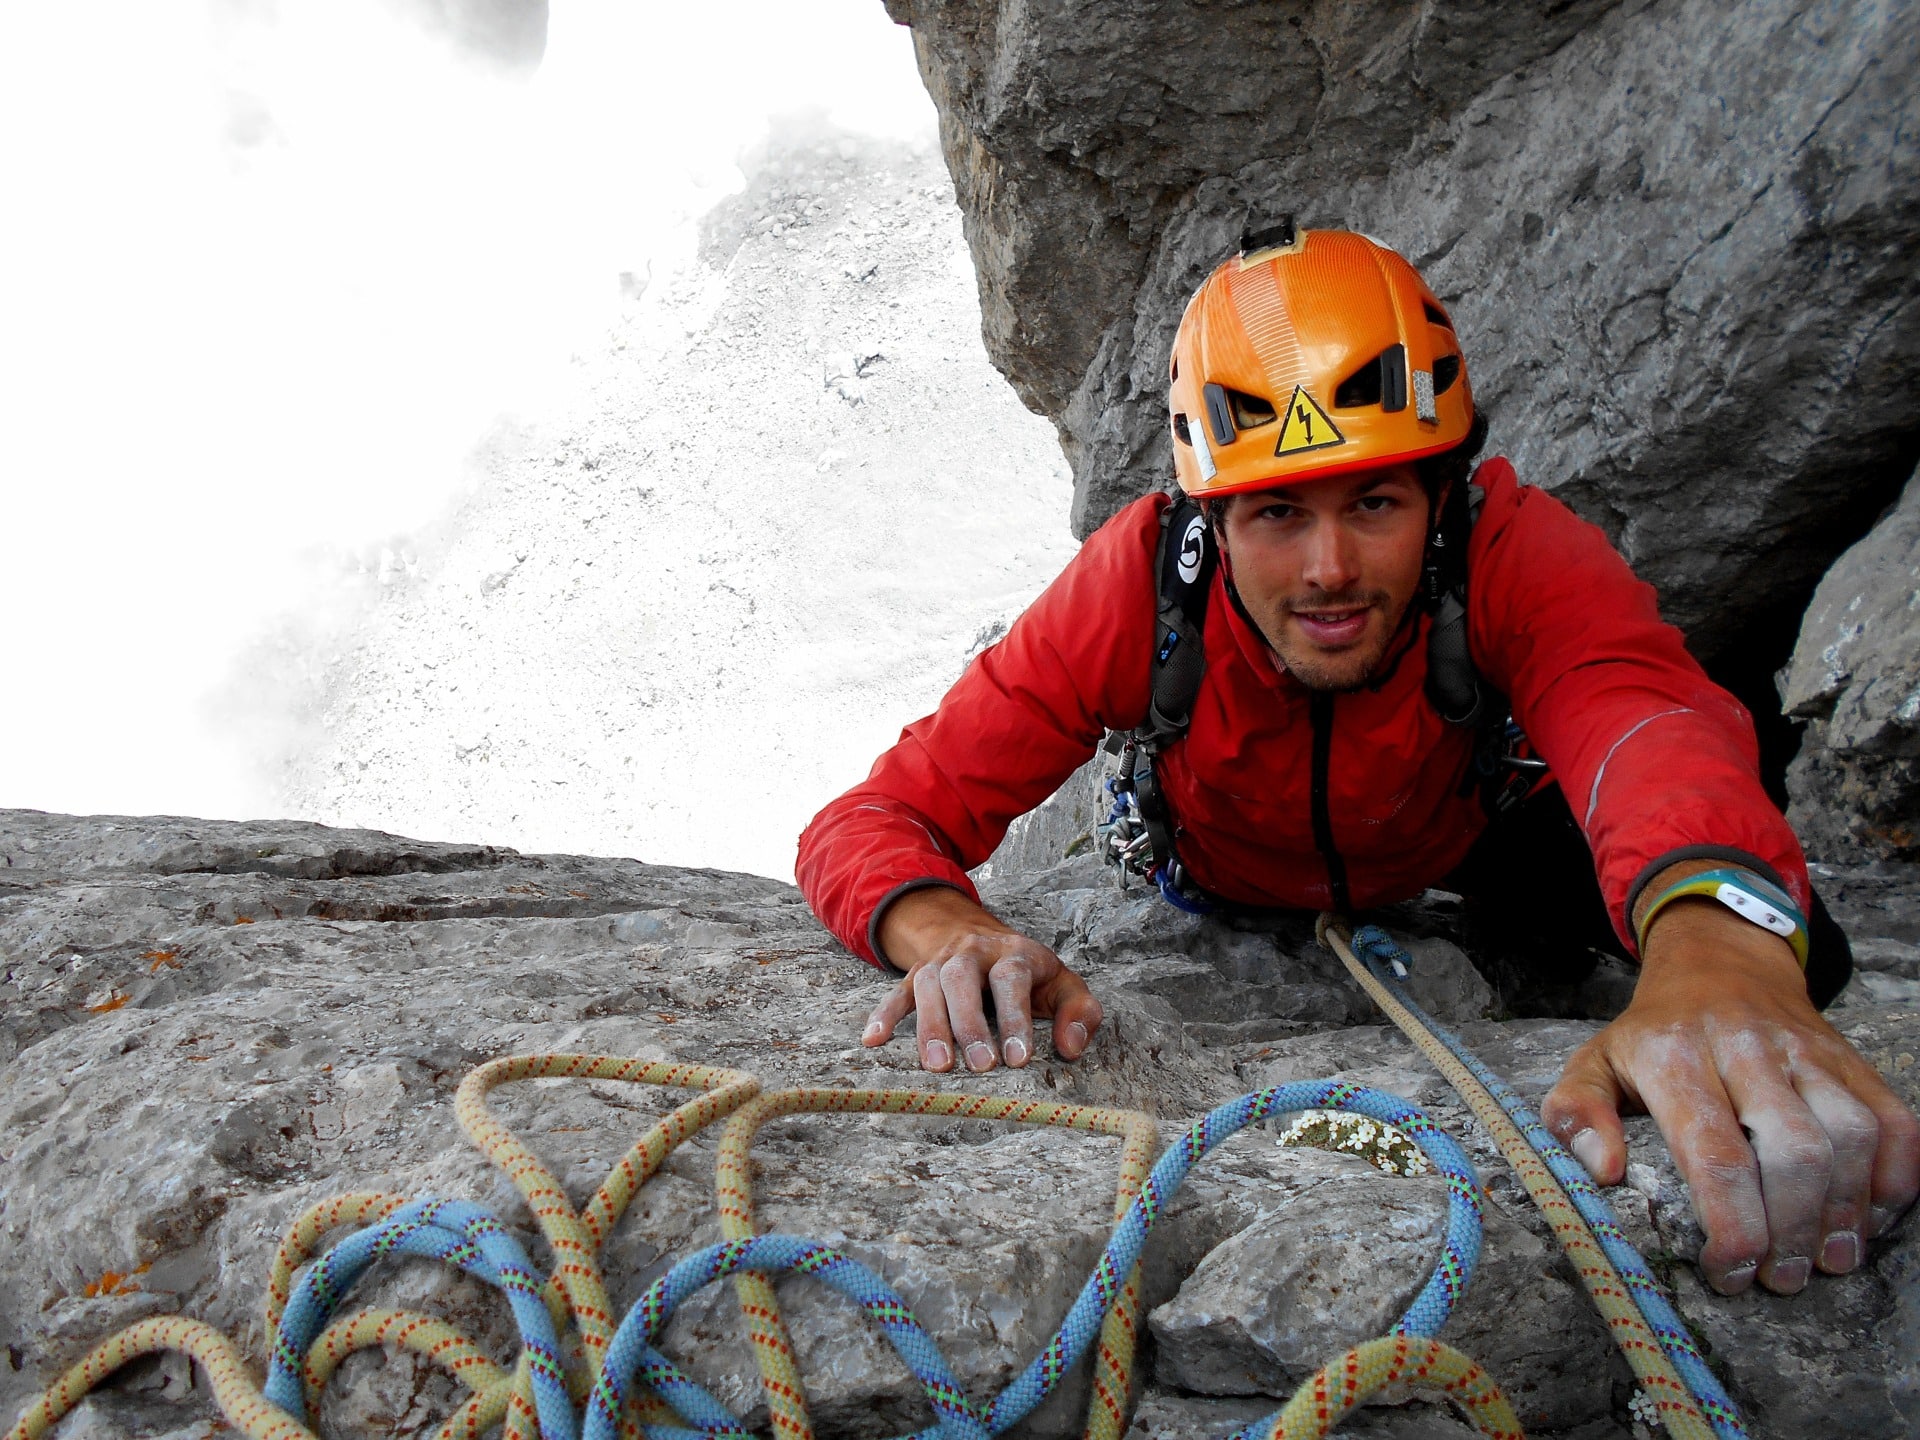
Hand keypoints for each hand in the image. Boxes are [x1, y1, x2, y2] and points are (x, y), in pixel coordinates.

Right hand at [863, 886, 1102, 1071]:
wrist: (980, 937)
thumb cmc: (1030, 975)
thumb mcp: (1064, 984)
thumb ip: (1080, 1012)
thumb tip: (1071, 1047)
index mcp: (1015, 953)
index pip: (1012, 978)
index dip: (1015, 1017)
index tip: (1018, 1058)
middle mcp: (974, 952)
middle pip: (963, 978)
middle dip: (970, 1023)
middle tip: (980, 1067)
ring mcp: (940, 962)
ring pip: (928, 984)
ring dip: (930, 1025)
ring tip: (938, 1067)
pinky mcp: (915, 976)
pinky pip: (896, 992)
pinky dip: (884, 1015)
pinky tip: (873, 1041)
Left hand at [1542, 898, 1919, 1294]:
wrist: (1718, 962)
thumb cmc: (1652, 1034)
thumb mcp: (1594, 1062)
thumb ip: (1576, 1112)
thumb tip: (1603, 1172)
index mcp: (1674, 1054)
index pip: (1714, 1152)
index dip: (1732, 1226)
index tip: (1728, 1272)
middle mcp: (1746, 1047)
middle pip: (1793, 1151)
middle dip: (1792, 1230)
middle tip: (1779, 1278)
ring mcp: (1806, 1050)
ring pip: (1850, 1135)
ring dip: (1847, 1211)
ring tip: (1827, 1260)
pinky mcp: (1850, 1058)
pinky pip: (1895, 1119)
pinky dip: (1896, 1177)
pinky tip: (1870, 1217)